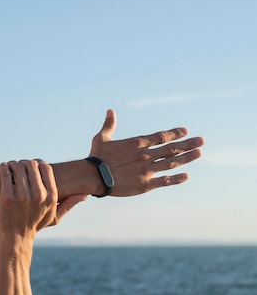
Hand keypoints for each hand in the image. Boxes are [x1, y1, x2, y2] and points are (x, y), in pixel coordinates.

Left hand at [0, 161, 85, 237]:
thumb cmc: (35, 225)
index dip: (37, 162)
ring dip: (12, 164)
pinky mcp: (8, 197)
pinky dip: (4, 167)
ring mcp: (22, 196)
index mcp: (51, 196)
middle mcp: (38, 195)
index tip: (30, 165)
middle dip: (23, 163)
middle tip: (18, 166)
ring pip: (17, 166)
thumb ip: (69, 204)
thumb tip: (84, 196)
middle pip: (31, 164)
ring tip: (10, 167)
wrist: (16, 238)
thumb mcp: (55, 217)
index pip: (45, 167)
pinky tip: (3, 168)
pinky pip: (6, 173)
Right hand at [90, 109, 204, 195]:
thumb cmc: (96, 157)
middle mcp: (146, 155)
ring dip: (186, 158)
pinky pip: (164, 181)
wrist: (93, 177)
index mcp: (137, 143)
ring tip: (199, 153)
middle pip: (171, 148)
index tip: (186, 131)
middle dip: (188, 144)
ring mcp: (147, 170)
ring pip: (171, 163)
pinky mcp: (145, 184)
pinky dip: (176, 179)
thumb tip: (110, 110)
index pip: (161, 137)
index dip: (175, 133)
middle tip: (201, 141)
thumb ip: (109, 125)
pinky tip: (186, 176)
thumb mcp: (101, 138)